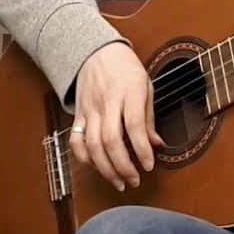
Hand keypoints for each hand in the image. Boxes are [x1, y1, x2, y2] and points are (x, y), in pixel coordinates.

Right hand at [70, 41, 164, 190]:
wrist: (96, 52)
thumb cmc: (125, 69)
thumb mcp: (146, 86)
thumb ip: (149, 117)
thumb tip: (156, 145)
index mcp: (129, 92)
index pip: (134, 125)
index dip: (142, 149)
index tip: (150, 165)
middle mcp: (107, 102)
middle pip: (111, 140)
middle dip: (123, 166)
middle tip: (134, 180)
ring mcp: (90, 109)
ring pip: (92, 145)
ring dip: (105, 169)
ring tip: (119, 181)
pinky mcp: (78, 114)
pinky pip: (76, 141)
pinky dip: (85, 158)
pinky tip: (97, 167)